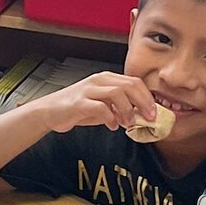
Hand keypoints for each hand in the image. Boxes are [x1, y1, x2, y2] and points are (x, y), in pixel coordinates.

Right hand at [32, 73, 156, 133]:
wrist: (50, 111)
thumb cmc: (77, 108)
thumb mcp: (103, 105)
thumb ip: (120, 107)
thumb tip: (142, 116)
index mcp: (107, 78)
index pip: (134, 81)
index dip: (148, 97)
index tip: (155, 112)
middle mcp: (98, 80)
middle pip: (129, 85)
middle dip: (143, 103)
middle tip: (148, 118)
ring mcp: (88, 90)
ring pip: (117, 93)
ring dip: (127, 111)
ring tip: (128, 124)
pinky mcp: (79, 103)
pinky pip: (100, 108)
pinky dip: (110, 118)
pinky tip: (112, 126)